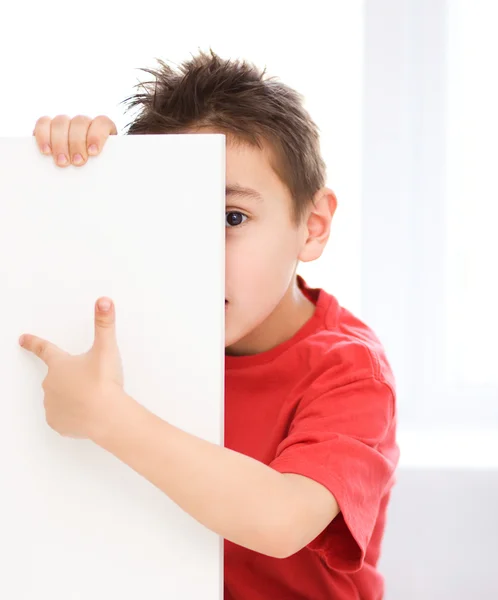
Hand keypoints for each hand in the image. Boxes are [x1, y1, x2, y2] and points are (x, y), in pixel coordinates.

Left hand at [19, 297, 125, 439]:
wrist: (106, 416)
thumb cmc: (104, 382)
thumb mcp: (106, 348)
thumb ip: (104, 323)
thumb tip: (104, 301)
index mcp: (60, 364)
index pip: (44, 349)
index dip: (33, 343)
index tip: (22, 339)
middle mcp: (50, 384)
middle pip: (59, 376)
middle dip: (73, 378)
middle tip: (92, 381)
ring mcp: (51, 404)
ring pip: (62, 396)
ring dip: (74, 396)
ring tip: (93, 397)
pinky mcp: (57, 423)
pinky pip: (63, 416)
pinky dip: (74, 414)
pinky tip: (87, 412)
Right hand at [33, 114, 116, 167]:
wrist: (78, 179)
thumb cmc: (97, 173)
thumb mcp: (103, 169)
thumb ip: (103, 165)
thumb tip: (107, 175)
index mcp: (103, 130)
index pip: (102, 123)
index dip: (97, 135)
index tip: (93, 152)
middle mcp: (84, 123)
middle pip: (80, 122)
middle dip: (77, 143)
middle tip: (77, 162)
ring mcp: (66, 123)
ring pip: (61, 122)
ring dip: (60, 143)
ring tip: (62, 161)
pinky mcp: (47, 127)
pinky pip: (43, 123)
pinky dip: (43, 136)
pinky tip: (46, 151)